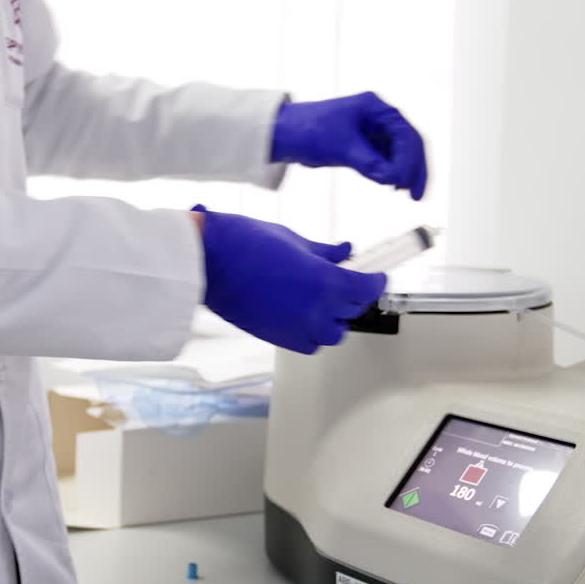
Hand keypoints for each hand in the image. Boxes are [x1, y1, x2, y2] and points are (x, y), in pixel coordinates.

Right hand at [192, 205, 386, 353]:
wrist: (209, 263)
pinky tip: (304, 316)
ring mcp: (298, 327)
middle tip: (346, 281)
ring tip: (324, 302)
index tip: (375, 275)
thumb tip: (345, 252)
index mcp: (325, 281)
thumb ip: (324, 252)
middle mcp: (317, 309)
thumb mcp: (293, 239)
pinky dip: (314, 333)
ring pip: (334, 334)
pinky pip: (310, 344)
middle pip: (353, 311)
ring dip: (335, 318)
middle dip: (354, 296)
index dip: (375, 281)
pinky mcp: (279, 338)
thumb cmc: (244, 243)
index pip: (367, 289)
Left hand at [270, 92, 427, 199]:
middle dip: (415, 169)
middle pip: (409, 144)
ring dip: (405, 173)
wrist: (283, 133)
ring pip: (400, 154)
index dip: (411, 161)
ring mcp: (372, 131)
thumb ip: (368, 162)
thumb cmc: (308, 130)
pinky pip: (386, 159)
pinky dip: (391, 173)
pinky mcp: (364, 145)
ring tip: (406, 195)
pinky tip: (392, 187)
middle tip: (418, 196)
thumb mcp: (341, 147)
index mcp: (376, 108)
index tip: (405, 183)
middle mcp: (378, 117)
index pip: (406, 135)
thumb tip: (392, 179)